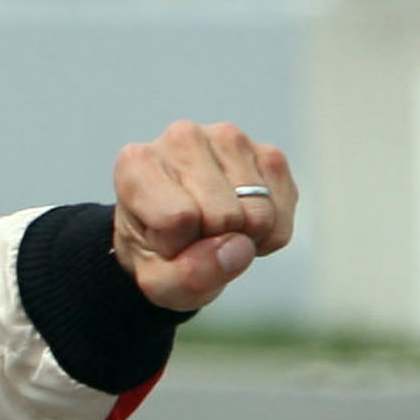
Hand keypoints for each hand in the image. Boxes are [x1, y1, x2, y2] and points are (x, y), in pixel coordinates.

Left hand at [111, 121, 296, 312]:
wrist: (176, 233)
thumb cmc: (160, 251)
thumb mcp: (159, 281)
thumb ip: (188, 276)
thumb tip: (239, 247)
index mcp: (137, 163)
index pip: (180, 218)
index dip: (179, 246)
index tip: (165, 239)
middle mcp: (182, 138)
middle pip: (224, 216)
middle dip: (215, 241)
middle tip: (195, 235)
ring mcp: (229, 139)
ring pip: (259, 213)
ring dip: (244, 236)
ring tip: (216, 228)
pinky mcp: (267, 152)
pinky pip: (283, 212)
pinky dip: (268, 232)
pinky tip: (242, 221)